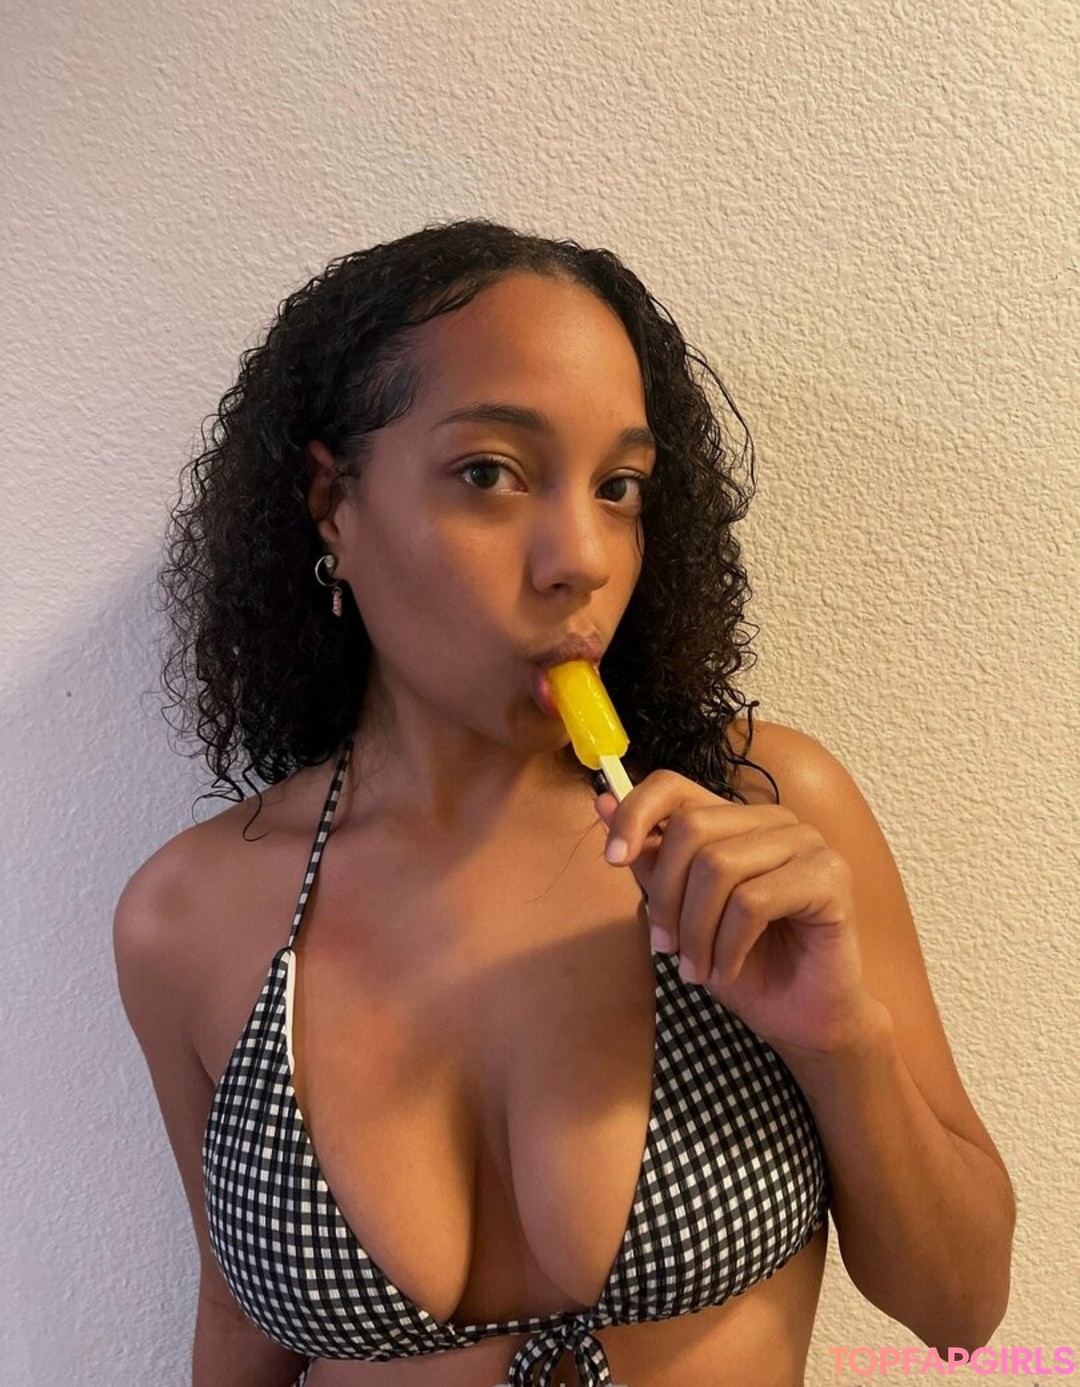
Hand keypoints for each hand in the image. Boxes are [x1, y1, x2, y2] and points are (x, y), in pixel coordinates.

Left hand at [595, 768, 876, 1055]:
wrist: (801, 1019)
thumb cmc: (742, 965)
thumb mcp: (680, 913)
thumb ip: (650, 860)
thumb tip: (603, 801)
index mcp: (734, 820)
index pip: (673, 786)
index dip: (634, 813)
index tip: (612, 858)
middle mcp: (772, 820)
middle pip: (690, 828)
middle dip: (665, 896)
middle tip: (665, 948)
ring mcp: (805, 843)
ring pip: (718, 866)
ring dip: (695, 930)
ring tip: (695, 969)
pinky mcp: (830, 877)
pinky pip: (753, 902)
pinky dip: (727, 945)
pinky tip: (726, 969)